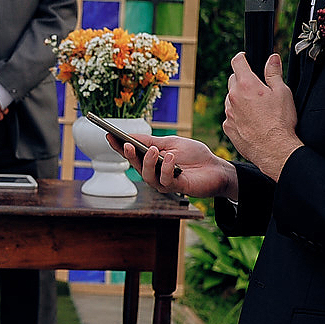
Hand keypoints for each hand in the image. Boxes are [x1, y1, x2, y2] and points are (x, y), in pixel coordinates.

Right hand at [111, 133, 236, 199]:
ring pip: (147, 176)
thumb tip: (131, 135)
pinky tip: (171, 158)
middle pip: (136, 166)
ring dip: (148, 162)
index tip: (108, 136)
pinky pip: (165, 180)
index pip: (132, 154)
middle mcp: (154, 173)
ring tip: (153, 150)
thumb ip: (152, 141)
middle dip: (129, 155)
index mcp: (151, 160)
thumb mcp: (171, 143)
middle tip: (127, 144)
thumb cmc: (194, 155)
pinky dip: (167, 167)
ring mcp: (164, 182)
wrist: (216, 168)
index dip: (119, 147)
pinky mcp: (176, 188)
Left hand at [222, 53, 301, 180]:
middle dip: (242, 79)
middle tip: (256, 87)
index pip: (237, 62)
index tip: (244, 58)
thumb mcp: (282, 92)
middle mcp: (233, 97)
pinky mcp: (227, 127)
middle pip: (233, 80)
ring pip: (230, 99)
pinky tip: (251, 121)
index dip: (242, 57)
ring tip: (257, 108)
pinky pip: (230, 116)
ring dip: (239, 99)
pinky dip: (238, 115)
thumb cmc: (280, 121)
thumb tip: (272, 58)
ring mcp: (228, 113)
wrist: (274, 149)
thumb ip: (274, 73)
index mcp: (246, 85)